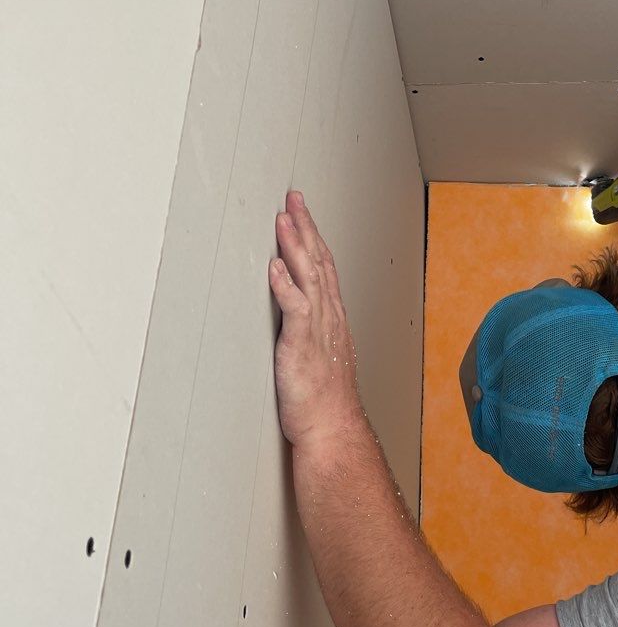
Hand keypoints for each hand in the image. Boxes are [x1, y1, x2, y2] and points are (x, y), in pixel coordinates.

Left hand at [270, 190, 363, 451]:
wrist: (331, 428)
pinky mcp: (301, 345)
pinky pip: (295, 308)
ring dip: (296, 246)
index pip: (324, 266)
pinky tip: (275, 266)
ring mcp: (317, 329)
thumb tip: (301, 310)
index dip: (313, 236)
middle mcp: (328, 316)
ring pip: (308, 277)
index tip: (301, 211)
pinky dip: (285, 285)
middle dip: (306, 227)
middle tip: (294, 198)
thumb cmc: (324, 400)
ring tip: (284, 219)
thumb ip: (312, 329)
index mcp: (332, 317)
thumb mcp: (321, 356)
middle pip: (318, 261)